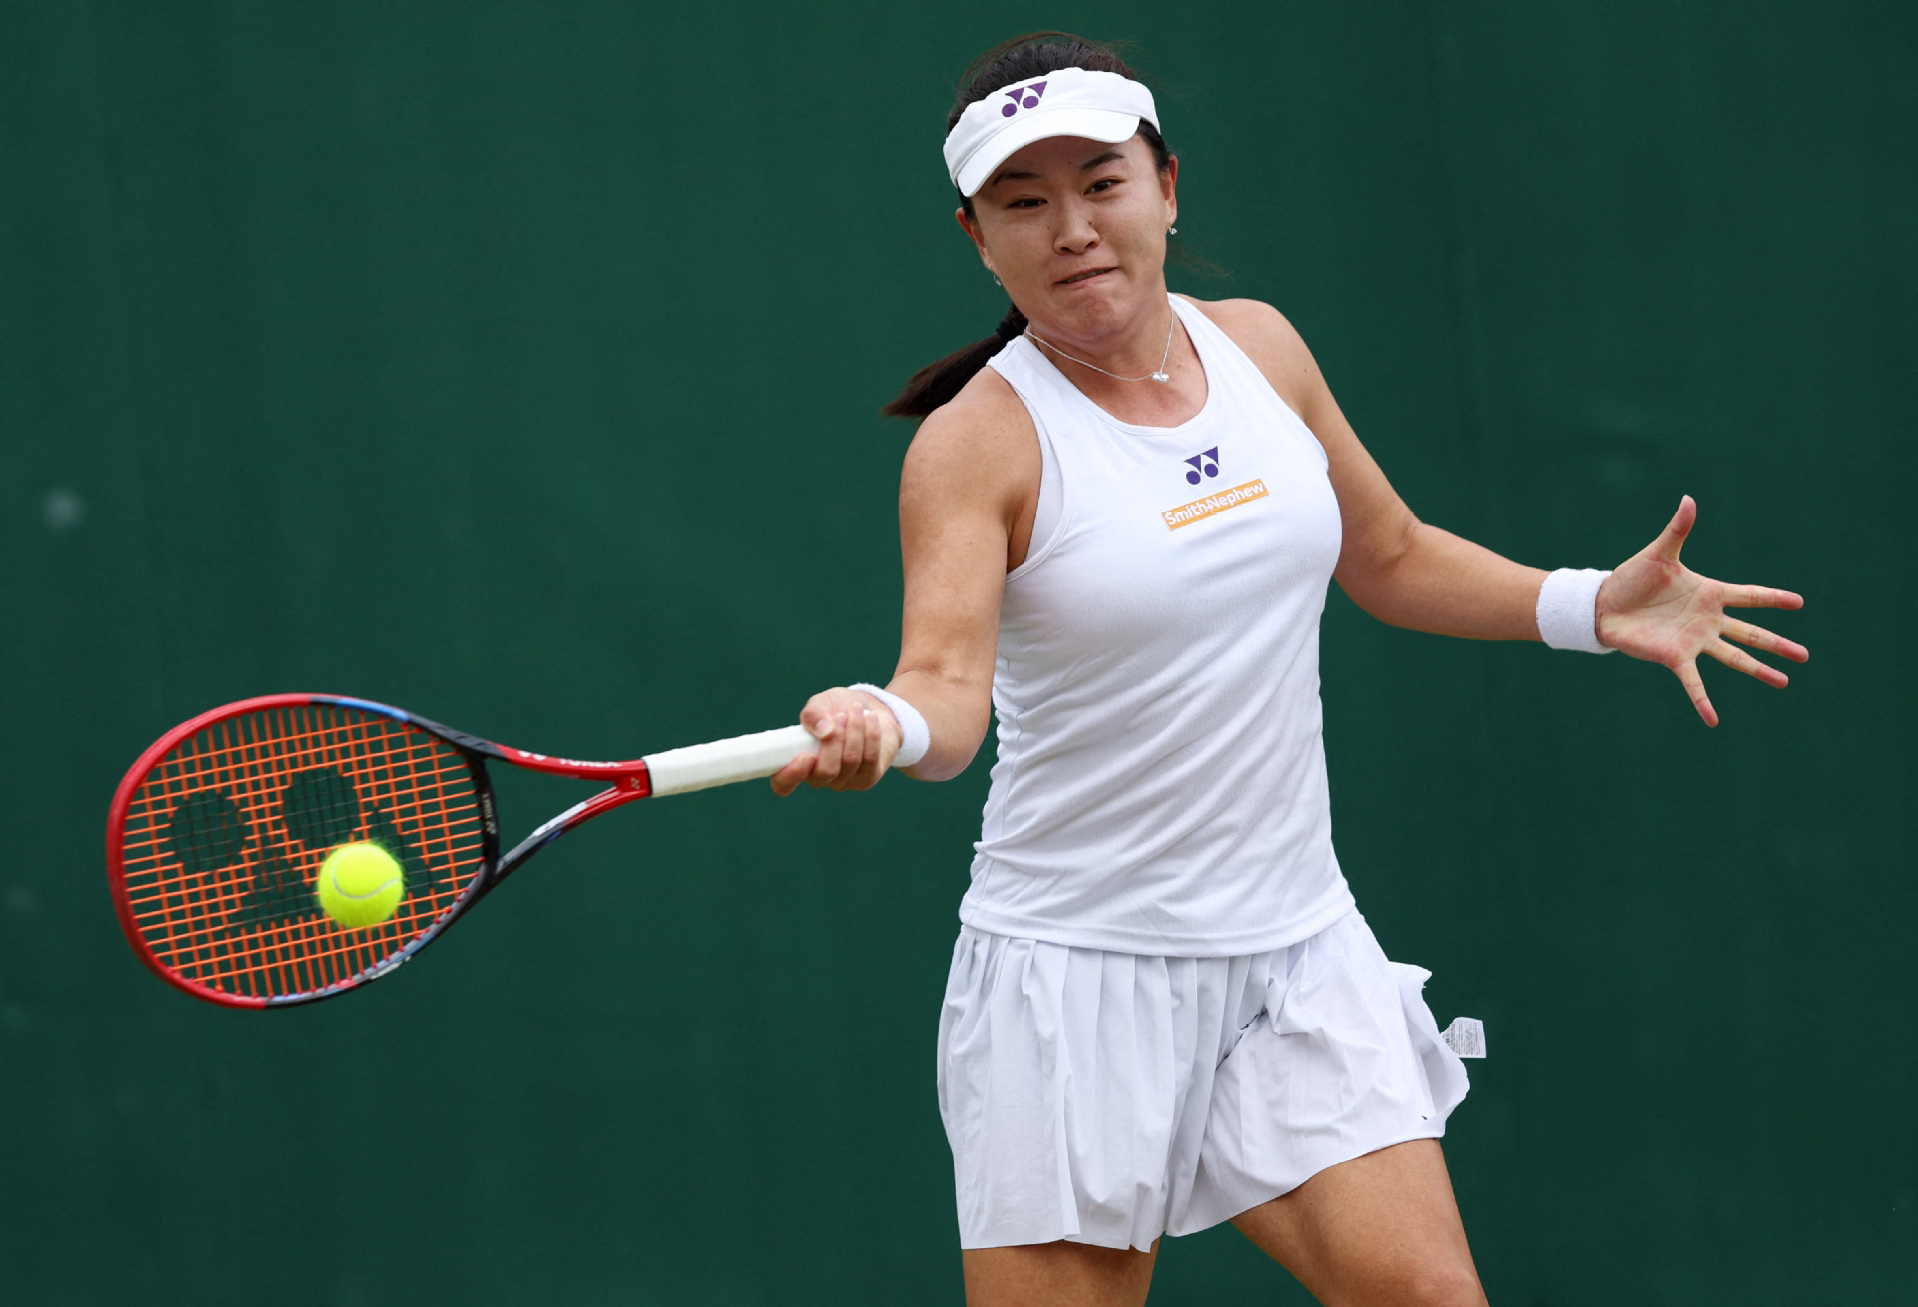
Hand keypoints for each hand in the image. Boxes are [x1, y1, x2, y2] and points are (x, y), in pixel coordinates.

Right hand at [769, 687, 901, 794]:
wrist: (868, 710)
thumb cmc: (836, 709)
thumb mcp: (821, 704)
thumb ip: (814, 714)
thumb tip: (824, 731)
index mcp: (797, 763)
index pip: (784, 785)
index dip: (791, 776)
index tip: (806, 755)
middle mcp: (818, 778)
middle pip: (826, 771)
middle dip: (836, 740)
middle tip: (841, 715)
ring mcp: (843, 781)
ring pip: (850, 762)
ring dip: (855, 730)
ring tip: (855, 709)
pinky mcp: (866, 779)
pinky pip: (870, 760)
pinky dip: (871, 735)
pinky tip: (870, 718)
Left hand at [1595, 495, 1807, 726]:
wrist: (1603, 604)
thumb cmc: (1632, 578)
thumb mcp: (1659, 553)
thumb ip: (1678, 529)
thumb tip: (1688, 499)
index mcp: (1709, 593)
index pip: (1750, 595)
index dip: (1773, 598)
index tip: (1800, 602)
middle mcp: (1707, 620)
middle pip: (1751, 633)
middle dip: (1777, 644)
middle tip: (1805, 656)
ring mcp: (1694, 640)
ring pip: (1734, 658)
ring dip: (1758, 670)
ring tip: (1784, 682)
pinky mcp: (1675, 658)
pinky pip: (1694, 683)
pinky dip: (1702, 701)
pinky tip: (1714, 720)